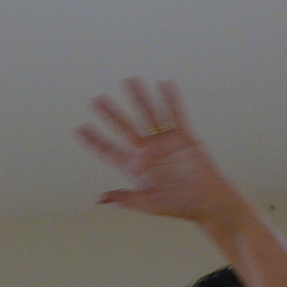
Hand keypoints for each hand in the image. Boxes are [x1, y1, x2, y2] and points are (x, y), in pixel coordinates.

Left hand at [75, 78, 242, 224]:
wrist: (208, 202)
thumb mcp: (148, 204)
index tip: (78, 129)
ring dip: (138, 99)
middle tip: (95, 100)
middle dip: (110, 114)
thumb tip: (98, 200)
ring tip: (128, 80)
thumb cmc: (177, 206)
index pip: (109, 151)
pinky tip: (163, 84)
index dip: (94, 141)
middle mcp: (147, 152)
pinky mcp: (183, 136)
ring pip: (148, 115)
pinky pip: (175, 114)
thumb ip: (125, 199)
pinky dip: (170, 100)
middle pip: (124, 128)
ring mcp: (164, 142)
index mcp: (135, 168)